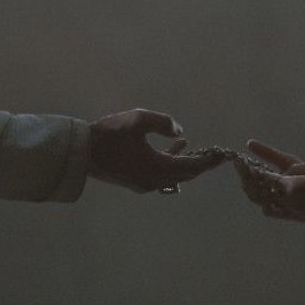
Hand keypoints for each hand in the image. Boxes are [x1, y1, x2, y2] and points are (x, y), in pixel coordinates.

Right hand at [88, 109, 223, 192]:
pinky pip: (162, 176)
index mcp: (157, 167)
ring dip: (186, 163)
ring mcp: (144, 184)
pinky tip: (173, 147)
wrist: (81, 152)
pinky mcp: (135, 182)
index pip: (191, 166)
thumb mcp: (137, 120)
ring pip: (174, 176)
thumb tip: (180, 132)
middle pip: (185, 174)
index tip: (222, 156)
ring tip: (195, 148)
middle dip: (201, 164)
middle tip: (216, 154)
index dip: (208, 160)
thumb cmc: (109, 134)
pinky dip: (171, 164)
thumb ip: (163, 123)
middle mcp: (154, 181)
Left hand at [234, 139, 304, 227]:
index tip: (245, 151)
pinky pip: (275, 212)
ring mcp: (294, 212)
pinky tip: (265, 194)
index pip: (265, 175)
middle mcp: (290, 202)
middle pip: (260, 191)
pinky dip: (266, 202)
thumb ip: (296, 167)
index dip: (253, 164)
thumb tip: (283, 172)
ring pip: (264, 203)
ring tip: (248, 178)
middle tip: (241, 165)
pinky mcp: (299, 217)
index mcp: (293, 186)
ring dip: (255, 191)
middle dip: (248, 178)